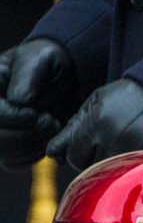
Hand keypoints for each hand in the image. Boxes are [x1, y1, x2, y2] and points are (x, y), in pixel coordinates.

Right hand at [0, 39, 77, 168]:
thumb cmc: (46, 63)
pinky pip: (13, 162)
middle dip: (26, 134)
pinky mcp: (6, 148)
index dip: (14, 117)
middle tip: (49, 121)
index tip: (37, 113)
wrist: (58, 75)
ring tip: (50, 126)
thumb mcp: (39, 59)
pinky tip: (44, 138)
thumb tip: (20, 101)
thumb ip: (28, 77)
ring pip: (4, 153)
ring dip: (33, 144)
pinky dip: (32, 155)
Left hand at [46, 76, 142, 171]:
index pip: (74, 156)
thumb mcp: (97, 103)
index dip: (80, 151)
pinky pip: (139, 168)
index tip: (91, 143)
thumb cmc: (129, 94)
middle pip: (93, 167)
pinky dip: (138, 162)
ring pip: (116, 171)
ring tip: (127, 143)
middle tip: (112, 141)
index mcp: (97, 122)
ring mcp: (139, 146)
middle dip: (98, 157)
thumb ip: (73, 128)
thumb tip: (52, 152)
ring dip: (117, 162)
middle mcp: (117, 136)